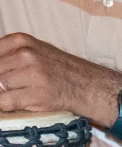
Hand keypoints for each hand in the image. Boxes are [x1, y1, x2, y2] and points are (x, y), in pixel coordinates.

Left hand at [0, 33, 121, 125]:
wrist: (88, 85)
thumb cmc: (58, 69)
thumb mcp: (34, 51)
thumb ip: (8, 56)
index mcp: (21, 41)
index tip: (5, 74)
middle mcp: (25, 55)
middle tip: (12, 85)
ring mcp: (31, 74)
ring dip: (3, 94)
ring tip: (18, 93)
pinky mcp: (35, 94)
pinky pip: (3, 103)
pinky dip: (5, 105)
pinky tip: (17, 102)